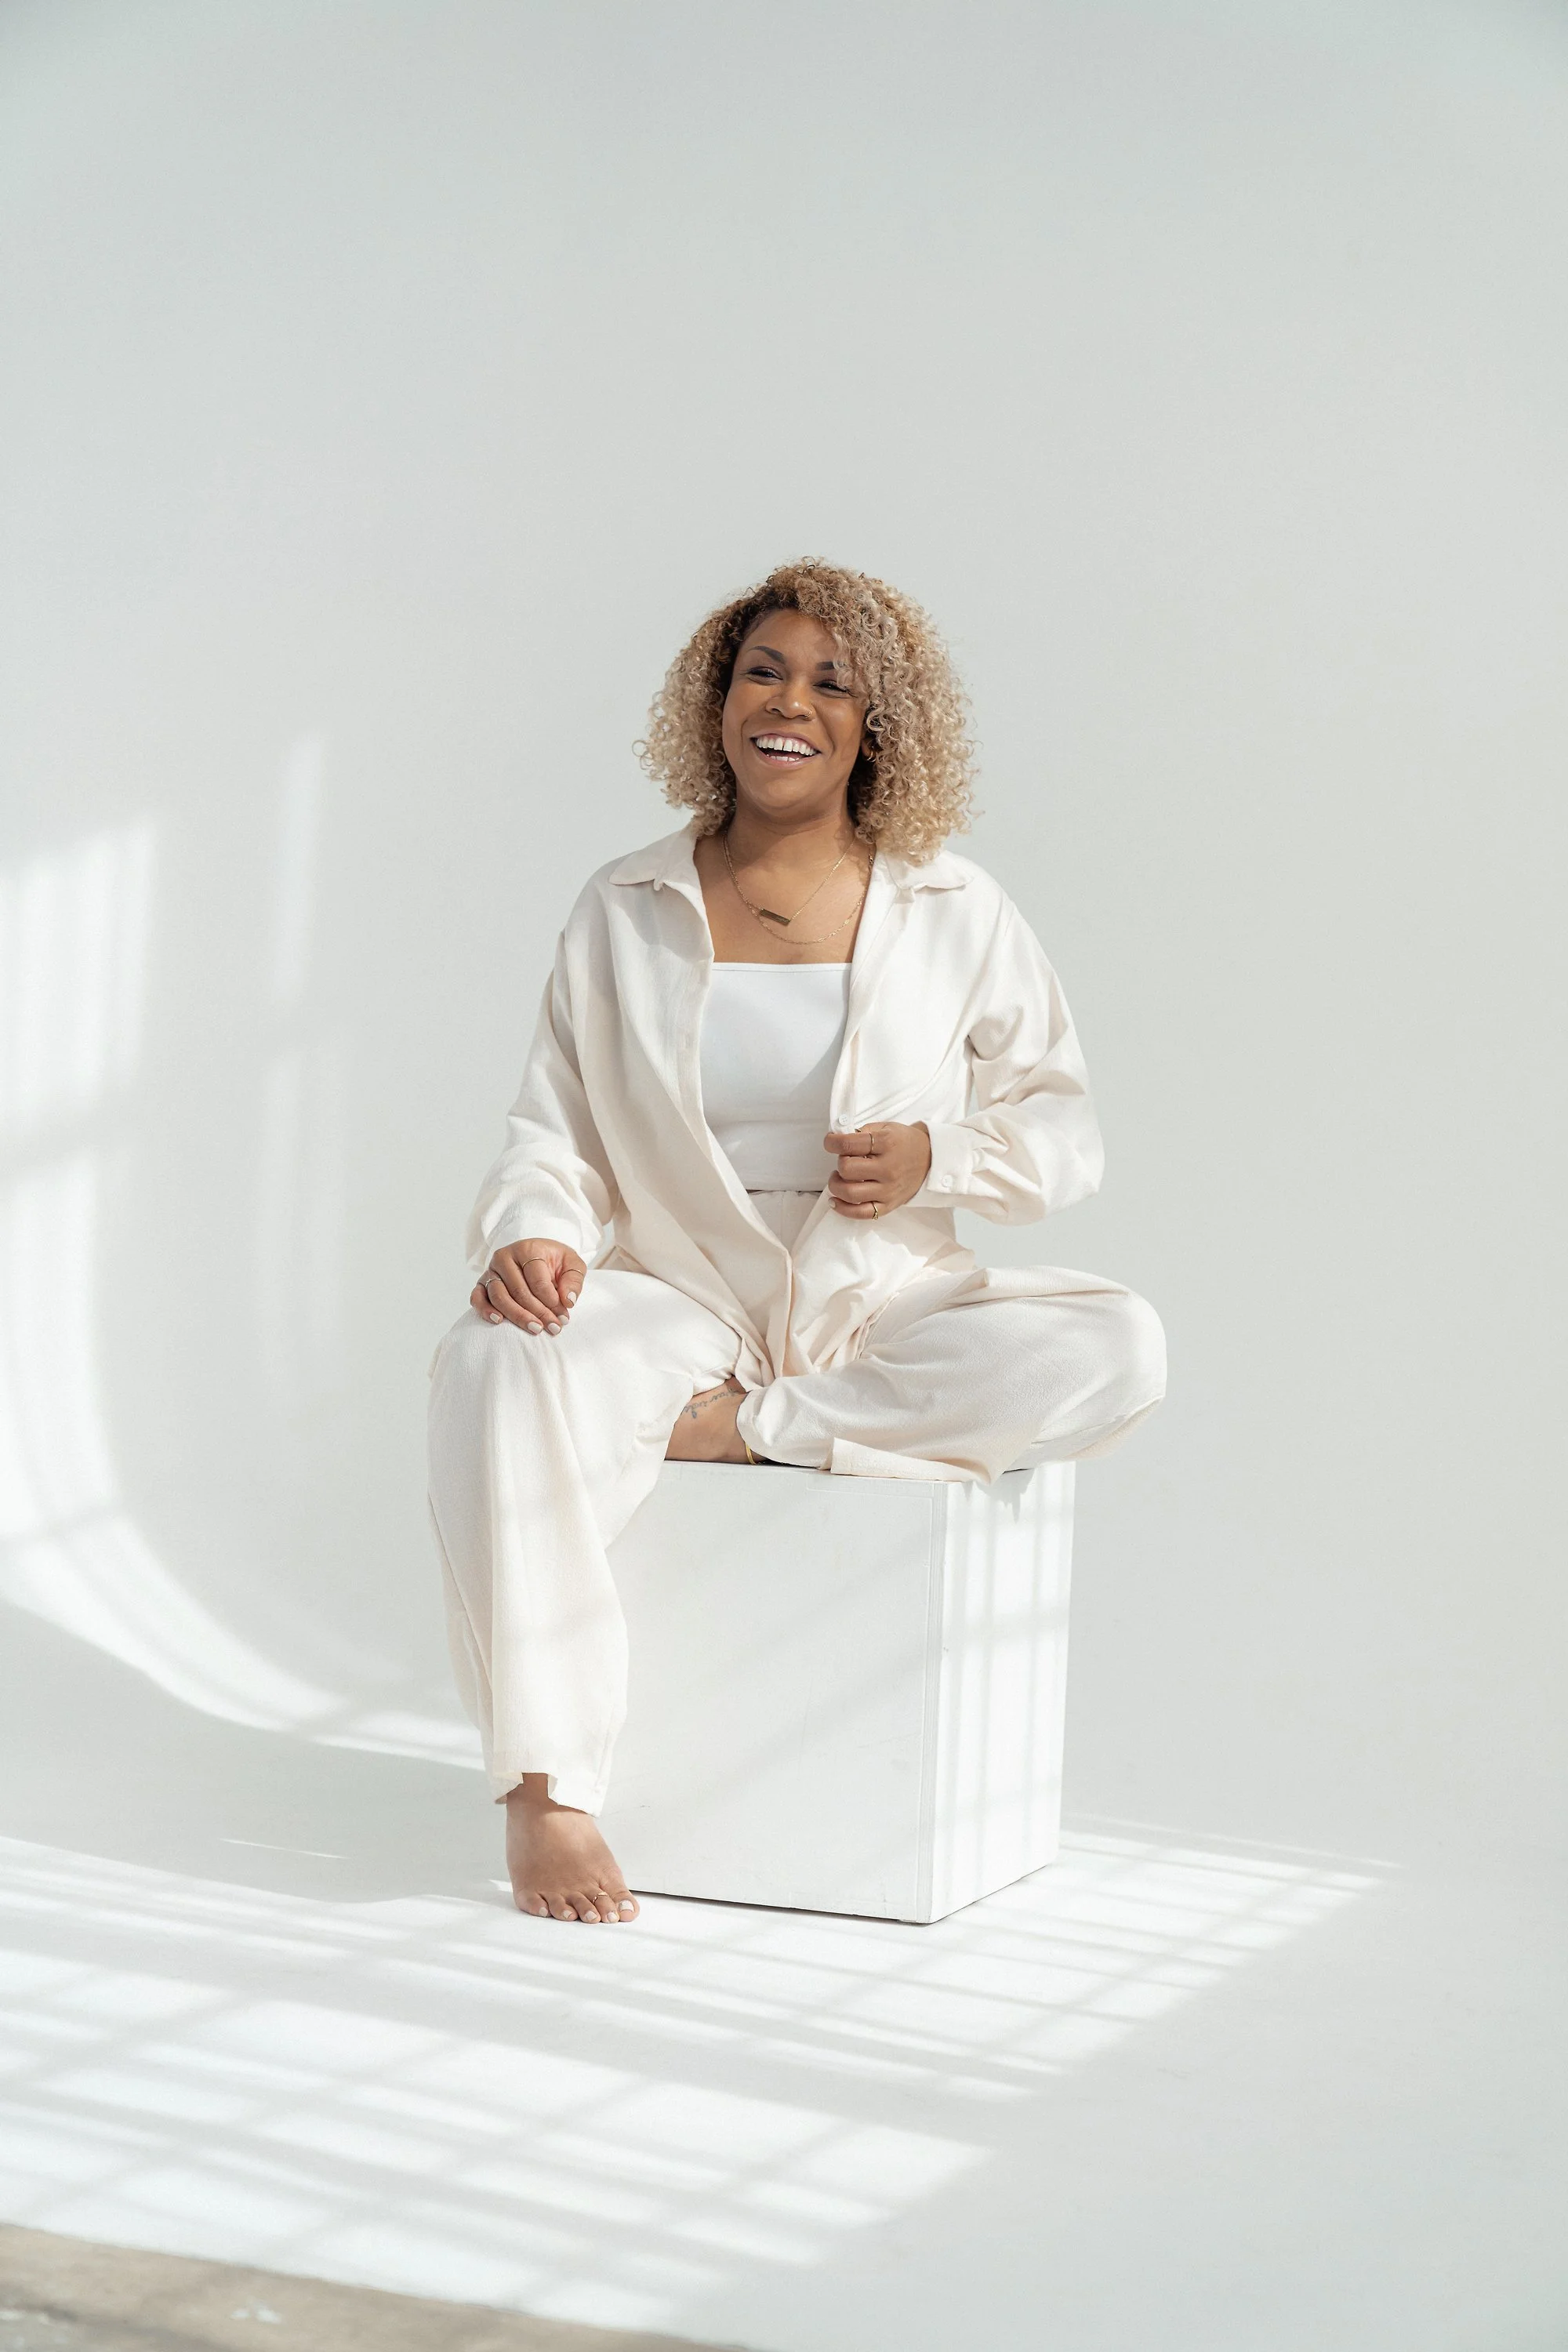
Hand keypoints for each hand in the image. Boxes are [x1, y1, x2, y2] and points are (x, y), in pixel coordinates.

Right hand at [472, 1239, 586, 1334]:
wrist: (537, 1256)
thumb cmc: (555, 1262)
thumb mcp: (572, 1264)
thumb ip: (573, 1280)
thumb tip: (568, 1301)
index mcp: (528, 1249)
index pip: (537, 1280)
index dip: (551, 1301)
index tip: (564, 1317)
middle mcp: (505, 1257)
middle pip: (519, 1291)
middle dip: (538, 1312)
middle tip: (554, 1328)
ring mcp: (491, 1270)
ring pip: (499, 1296)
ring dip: (517, 1316)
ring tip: (535, 1329)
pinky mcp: (482, 1282)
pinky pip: (477, 1297)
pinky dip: (485, 1310)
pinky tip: (499, 1321)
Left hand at [824, 1122, 931, 1217]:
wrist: (931, 1160)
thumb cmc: (905, 1143)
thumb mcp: (886, 1128)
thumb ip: (862, 1132)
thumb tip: (838, 1139)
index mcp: (887, 1144)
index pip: (848, 1144)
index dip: (831, 1142)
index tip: (830, 1142)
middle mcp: (888, 1169)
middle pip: (847, 1169)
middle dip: (839, 1163)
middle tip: (845, 1160)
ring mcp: (888, 1190)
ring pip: (850, 1193)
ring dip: (836, 1185)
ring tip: (839, 1178)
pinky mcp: (888, 1205)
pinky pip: (860, 1213)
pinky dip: (843, 1208)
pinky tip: (835, 1200)